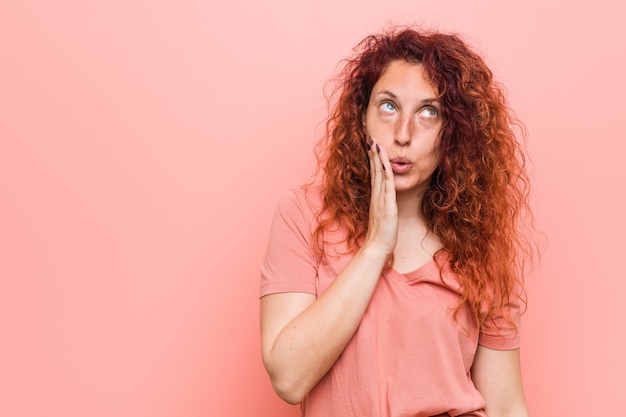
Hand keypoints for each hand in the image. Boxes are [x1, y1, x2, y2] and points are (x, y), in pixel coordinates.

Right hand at [364, 136, 397, 256]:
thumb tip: (384, 197)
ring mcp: (381, 200)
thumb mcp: (381, 215)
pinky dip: (385, 173)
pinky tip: (384, 163)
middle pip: (374, 169)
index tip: (372, 144)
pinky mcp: (387, 206)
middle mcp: (377, 195)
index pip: (374, 173)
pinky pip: (386, 187)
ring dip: (378, 158)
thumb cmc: (380, 234)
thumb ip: (382, 204)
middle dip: (373, 153)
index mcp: (376, 197)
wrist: (376, 247)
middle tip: (370, 137)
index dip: (373, 158)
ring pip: (379, 174)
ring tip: (375, 143)